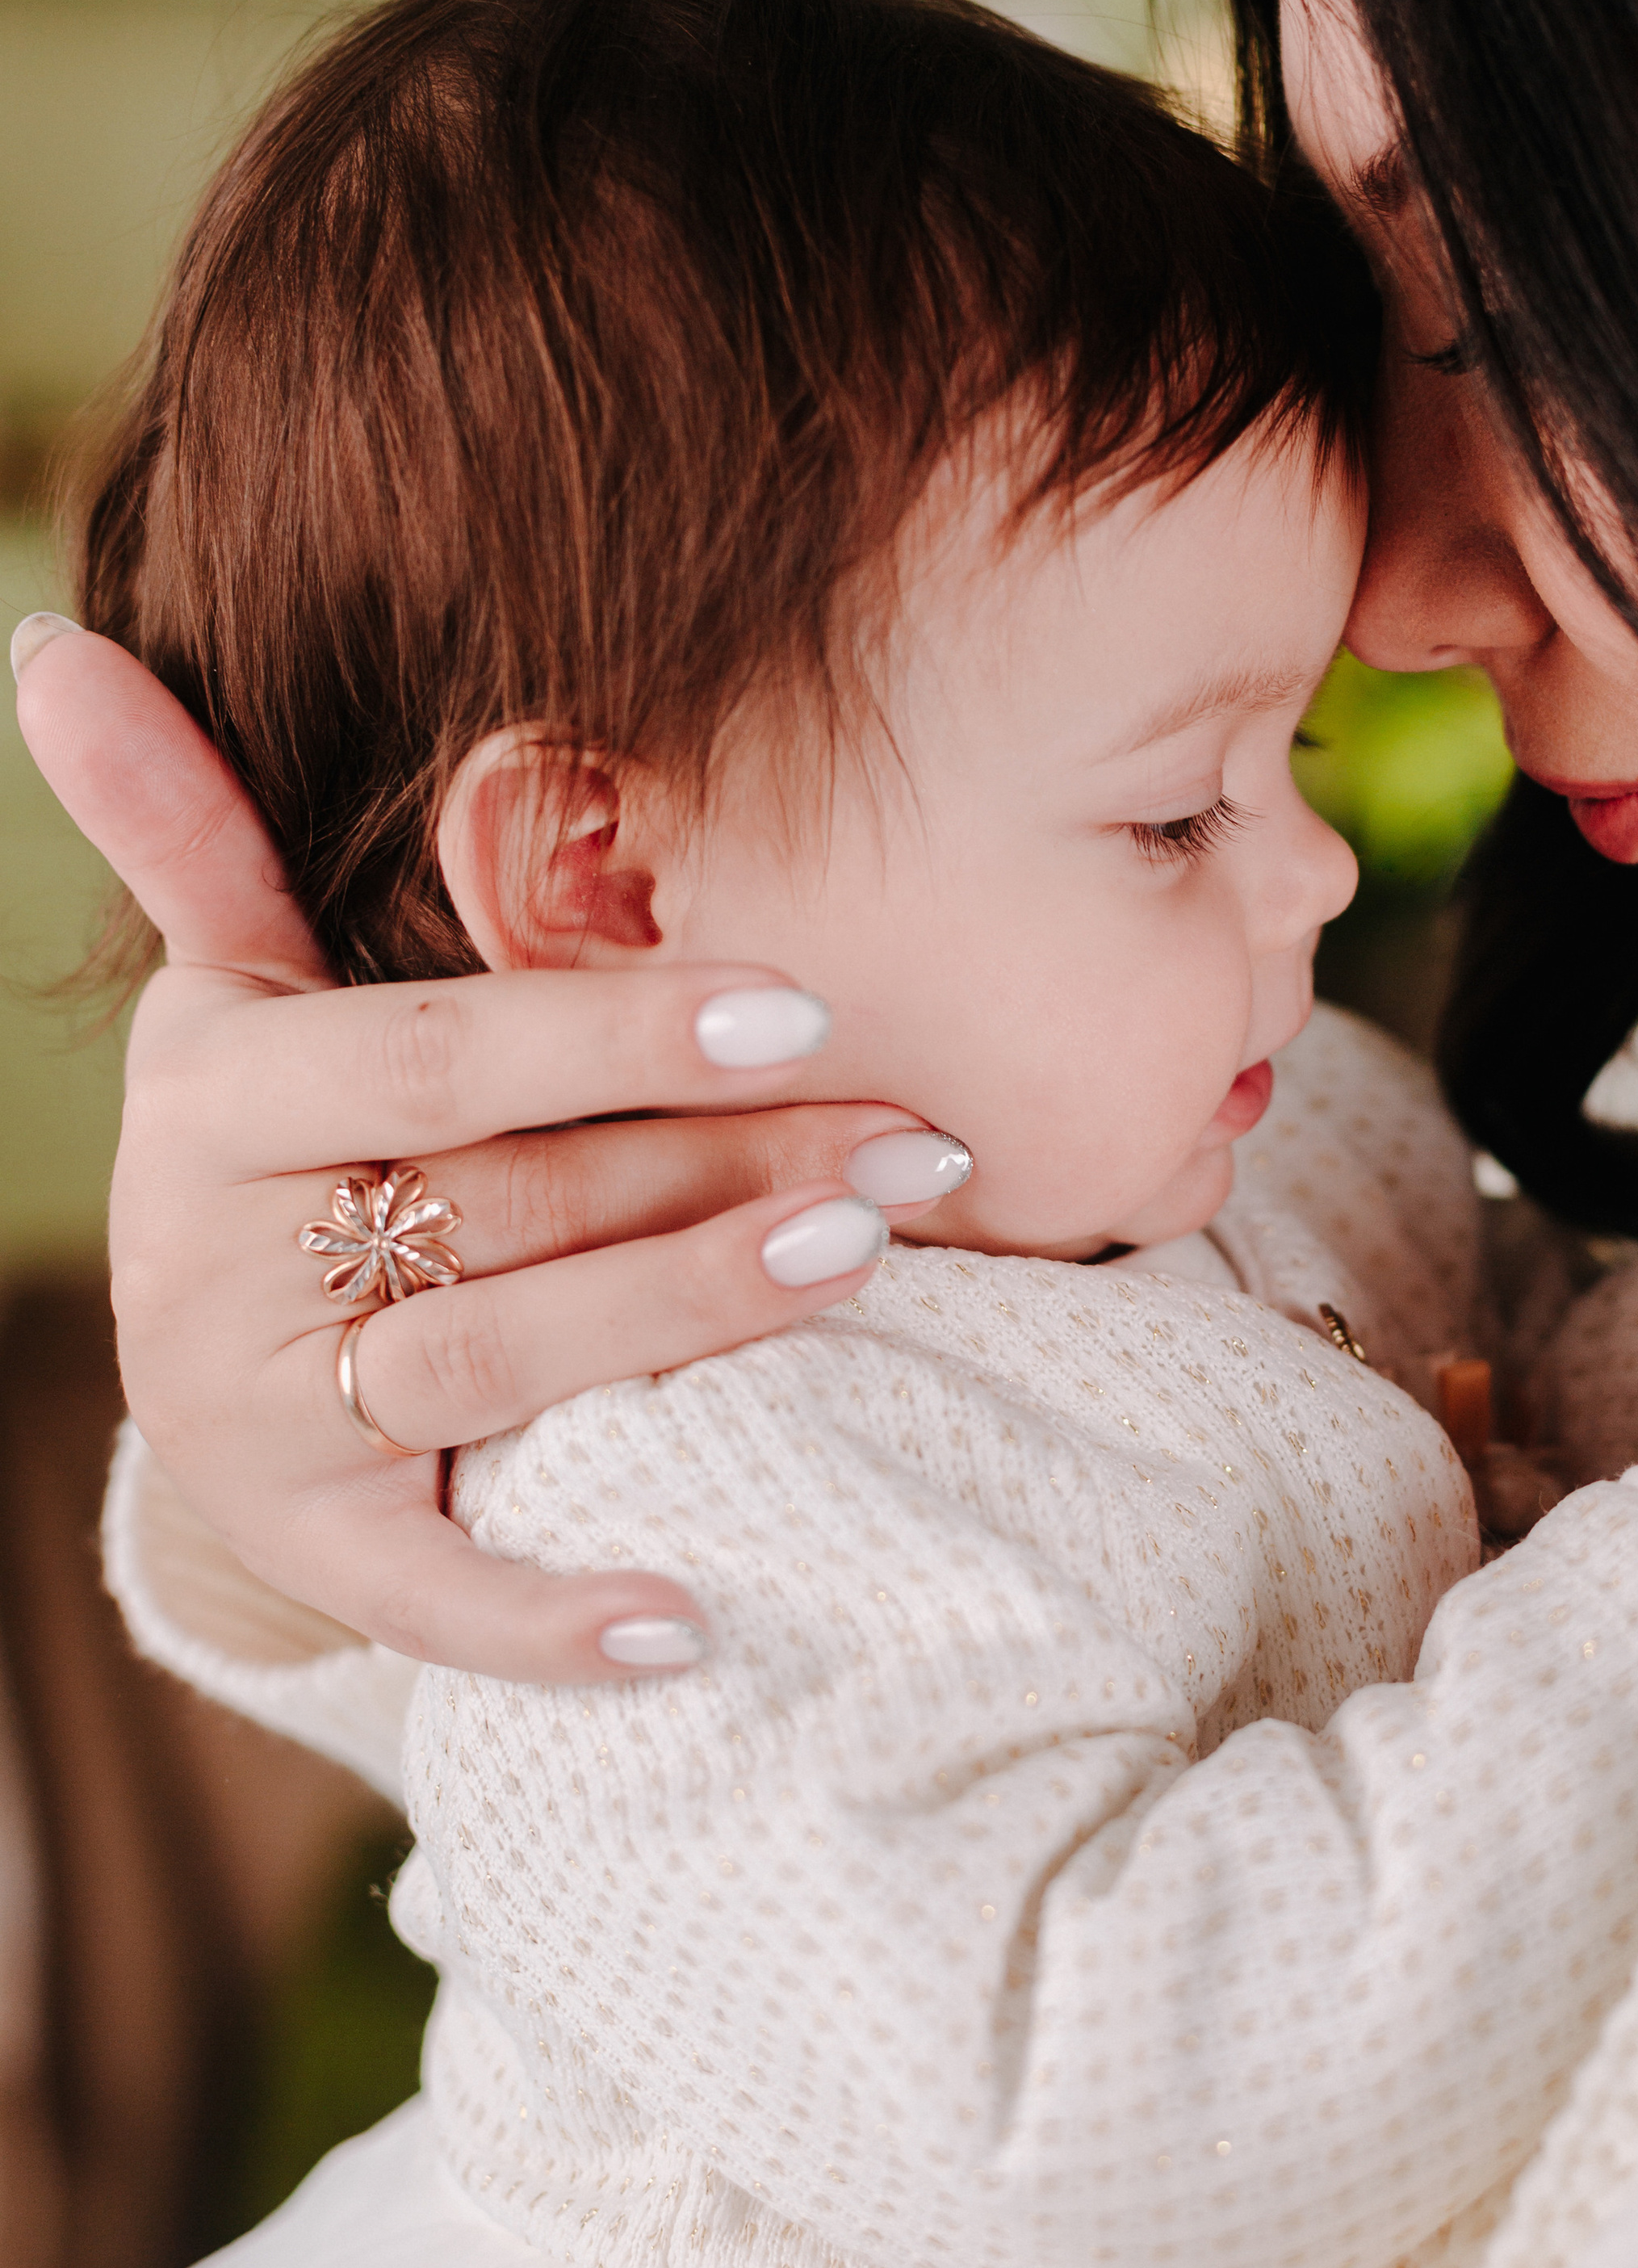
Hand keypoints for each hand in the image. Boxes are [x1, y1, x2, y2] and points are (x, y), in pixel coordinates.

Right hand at [14, 621, 969, 1681]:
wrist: (218, 1364)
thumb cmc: (283, 1137)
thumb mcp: (229, 988)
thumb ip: (184, 830)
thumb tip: (48, 643)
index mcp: (216, 1100)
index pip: (437, 1056)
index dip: (613, 1029)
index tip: (801, 999)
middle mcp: (212, 1263)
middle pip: (510, 1202)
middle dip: (727, 1166)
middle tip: (921, 1139)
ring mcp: (252, 1420)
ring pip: (496, 1362)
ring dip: (688, 1315)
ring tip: (869, 1256)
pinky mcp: (303, 1553)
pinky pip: (430, 1596)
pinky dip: (553, 1617)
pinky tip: (694, 1623)